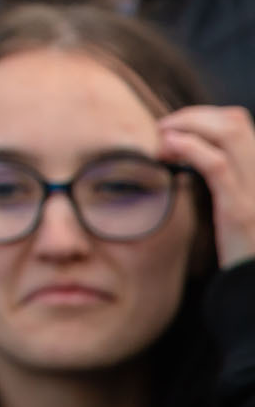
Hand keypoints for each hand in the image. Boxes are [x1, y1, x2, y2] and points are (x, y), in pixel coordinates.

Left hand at [159, 105, 254, 267]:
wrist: (253, 290)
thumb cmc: (240, 250)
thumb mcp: (235, 208)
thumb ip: (222, 180)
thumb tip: (182, 150)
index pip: (239, 123)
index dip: (203, 116)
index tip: (173, 128)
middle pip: (234, 120)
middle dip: (192, 116)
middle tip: (161, 130)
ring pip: (229, 132)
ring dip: (188, 125)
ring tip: (161, 139)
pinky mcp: (242, 213)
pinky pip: (217, 167)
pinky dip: (190, 148)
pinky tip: (168, 149)